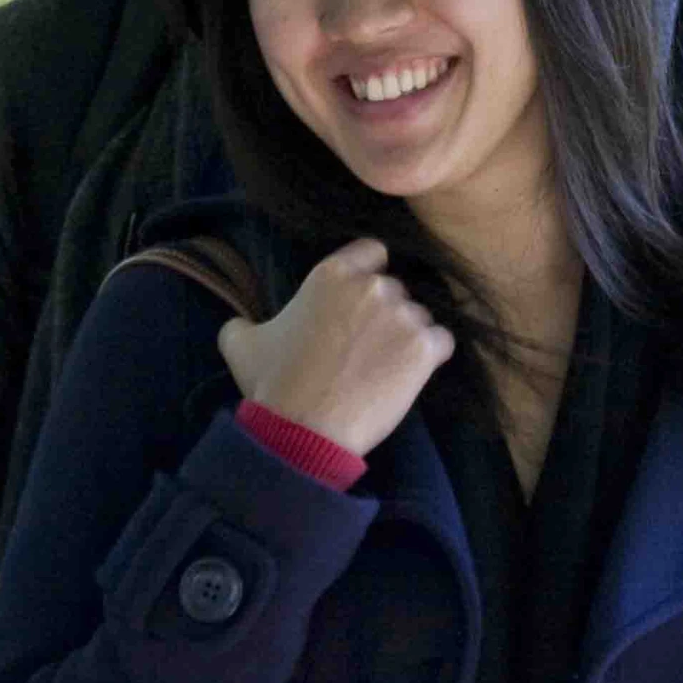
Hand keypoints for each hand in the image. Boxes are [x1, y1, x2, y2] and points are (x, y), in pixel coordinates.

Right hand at [218, 238, 452, 455]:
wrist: (303, 430)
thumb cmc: (274, 384)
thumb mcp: (242, 344)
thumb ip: (243, 322)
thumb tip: (241, 324)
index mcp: (332, 274)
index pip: (372, 252)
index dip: (370, 273)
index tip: (362, 299)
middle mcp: (373, 287)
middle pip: (395, 289)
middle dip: (385, 312)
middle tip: (366, 345)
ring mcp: (403, 315)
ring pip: (419, 316)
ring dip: (407, 336)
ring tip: (385, 367)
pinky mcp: (425, 348)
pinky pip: (441, 342)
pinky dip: (431, 356)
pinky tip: (409, 374)